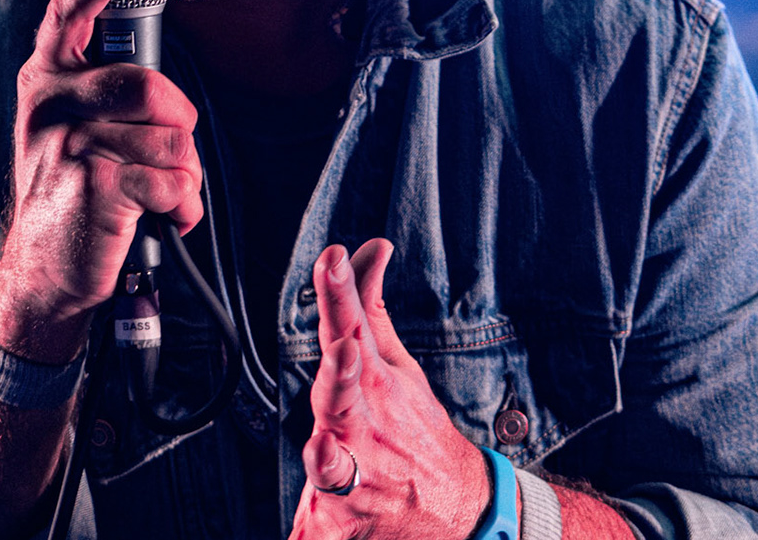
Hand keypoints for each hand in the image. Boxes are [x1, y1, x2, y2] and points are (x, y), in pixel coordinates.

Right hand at [0, 0, 204, 361]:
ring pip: (171, 141)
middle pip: (149, 87)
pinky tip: (161, 218)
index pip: (71, 9)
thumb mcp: (71, 124)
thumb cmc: (74, 187)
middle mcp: (49, 102)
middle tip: (168, 150)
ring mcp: (67, 144)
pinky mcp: (92, 187)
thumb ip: (106, 85)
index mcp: (45, 76)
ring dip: (183, 175)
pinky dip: (182, 206)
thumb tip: (162, 65)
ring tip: (156, 193)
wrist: (45, 269)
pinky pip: (171, 181)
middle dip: (179, 123)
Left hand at [290, 241, 494, 539]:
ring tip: (322, 448)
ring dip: (329, 459)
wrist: (456, 506)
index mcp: (370, 383)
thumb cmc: (413, 428)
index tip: (333, 259)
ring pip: (334, 468)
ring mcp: (357, 477)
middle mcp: (363, 427)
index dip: (339, 293)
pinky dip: (312, 533)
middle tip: (346, 351)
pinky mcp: (345, 521)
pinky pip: (318, 531)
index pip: (349, 327)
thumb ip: (367, 305)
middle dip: (343, 375)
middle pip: (342, 395)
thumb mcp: (393, 363)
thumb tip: (369, 247)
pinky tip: (300, 536)